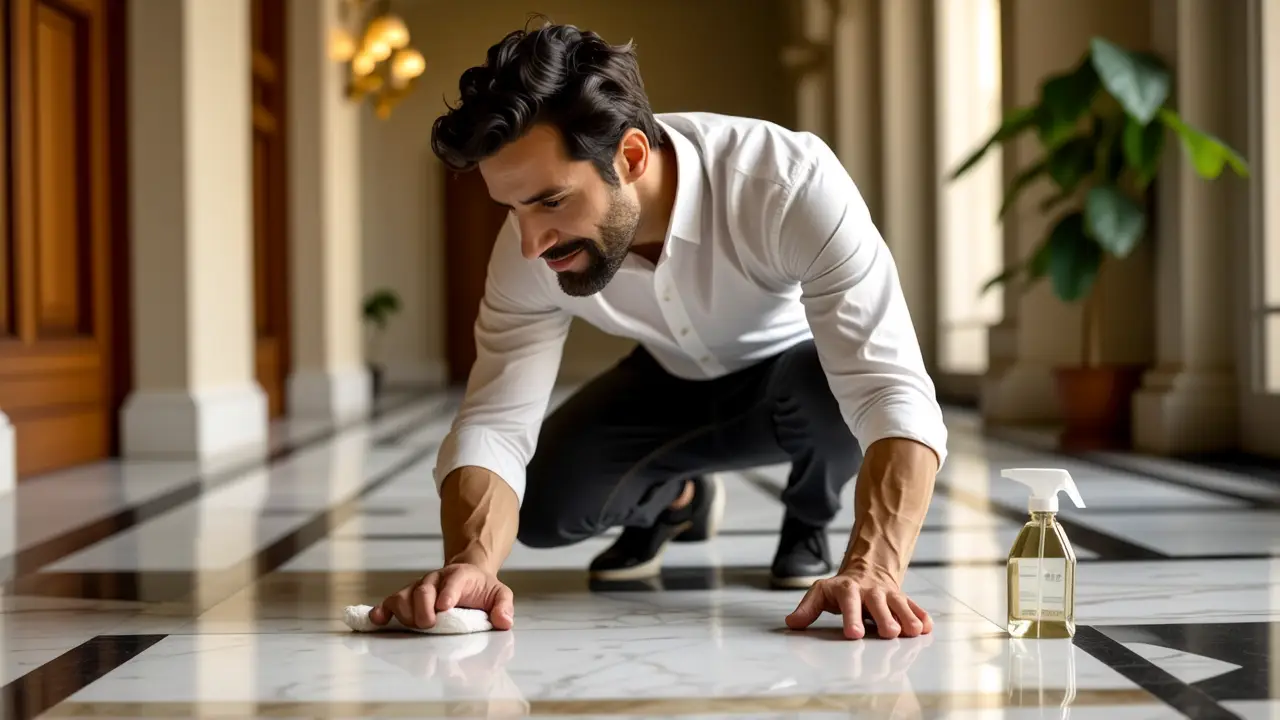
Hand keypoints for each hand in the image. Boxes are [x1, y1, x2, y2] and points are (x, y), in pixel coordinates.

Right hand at [370, 563, 514, 630]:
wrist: (466, 578)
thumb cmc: (481, 590)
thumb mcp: (499, 594)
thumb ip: (503, 606)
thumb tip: (504, 621)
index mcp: (459, 576)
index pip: (453, 581)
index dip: (448, 593)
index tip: (444, 607)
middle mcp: (435, 580)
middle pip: (423, 590)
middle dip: (424, 608)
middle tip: (430, 624)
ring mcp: (418, 588)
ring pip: (403, 596)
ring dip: (405, 613)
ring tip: (415, 626)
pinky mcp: (406, 598)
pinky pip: (389, 602)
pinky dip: (381, 611)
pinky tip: (377, 620)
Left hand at [784, 570, 931, 639]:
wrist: (867, 569)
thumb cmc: (842, 589)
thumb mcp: (821, 593)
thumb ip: (807, 609)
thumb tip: (792, 623)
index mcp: (848, 590)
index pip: (849, 603)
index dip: (851, 617)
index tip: (853, 634)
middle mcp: (871, 591)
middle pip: (878, 603)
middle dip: (885, 618)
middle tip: (890, 633)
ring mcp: (889, 595)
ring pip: (900, 604)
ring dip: (907, 617)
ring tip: (913, 631)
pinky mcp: (903, 600)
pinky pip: (914, 606)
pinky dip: (921, 616)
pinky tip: (926, 627)